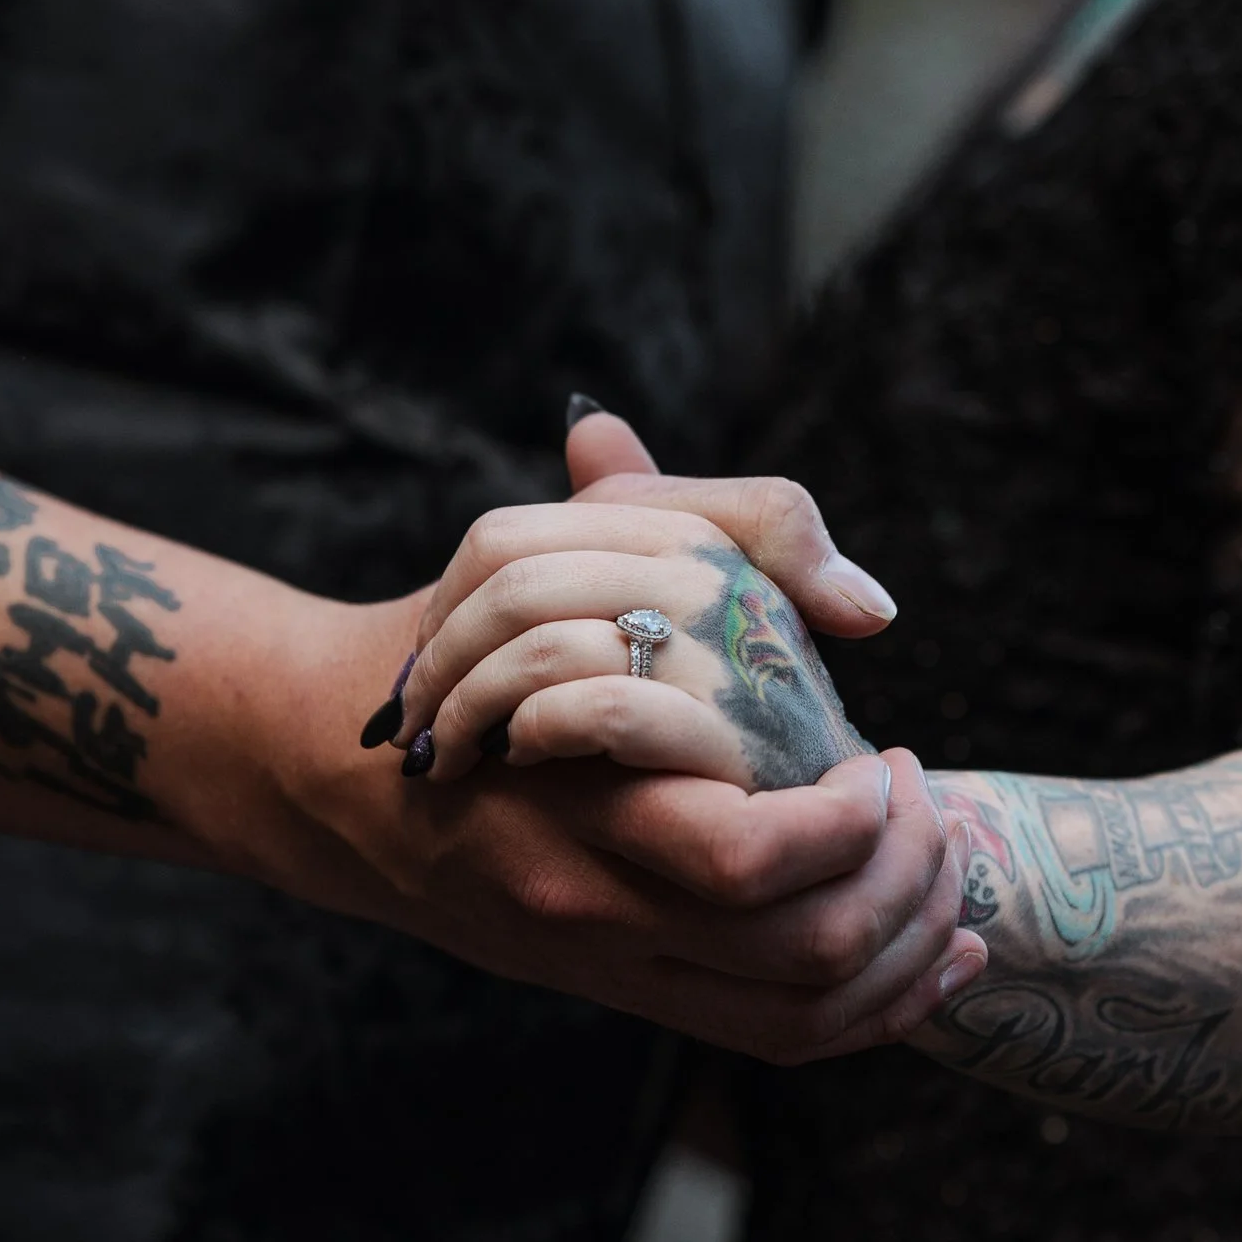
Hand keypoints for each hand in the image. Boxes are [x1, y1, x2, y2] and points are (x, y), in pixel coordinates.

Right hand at [279, 412, 984, 1060]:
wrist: (342, 784)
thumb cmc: (463, 646)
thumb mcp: (548, 553)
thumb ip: (719, 531)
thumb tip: (866, 604)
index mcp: (578, 803)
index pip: (750, 859)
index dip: (855, 821)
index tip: (885, 756)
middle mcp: (596, 911)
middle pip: (804, 952)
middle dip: (908, 881)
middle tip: (929, 802)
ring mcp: (614, 968)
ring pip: (805, 1014)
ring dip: (907, 953)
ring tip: (948, 877)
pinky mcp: (630, 995)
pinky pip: (778, 1036)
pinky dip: (875, 1007)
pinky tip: (935, 959)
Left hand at [390, 408, 890, 791]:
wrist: (823, 814)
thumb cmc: (736, 706)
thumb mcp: (686, 598)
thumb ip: (641, 512)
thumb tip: (592, 427)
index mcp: (691, 538)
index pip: (507, 537)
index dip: (445, 598)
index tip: (429, 655)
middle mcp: (719, 579)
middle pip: (511, 586)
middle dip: (441, 659)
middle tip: (418, 722)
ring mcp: (732, 654)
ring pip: (540, 646)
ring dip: (469, 709)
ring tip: (450, 755)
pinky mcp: (739, 739)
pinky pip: (599, 708)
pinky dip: (537, 734)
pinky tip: (520, 765)